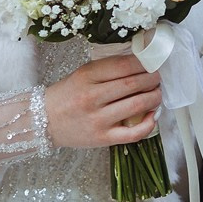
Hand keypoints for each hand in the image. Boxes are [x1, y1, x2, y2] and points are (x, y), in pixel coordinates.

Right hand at [45, 53, 165, 149]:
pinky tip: (153, 116)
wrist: (45, 121)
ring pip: (136, 105)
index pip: (123, 65)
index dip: (144, 63)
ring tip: (157, 93)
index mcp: (86, 76)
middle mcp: (92, 97)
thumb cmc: (67, 95)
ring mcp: (98, 119)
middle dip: (152, 79)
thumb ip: (107, 69)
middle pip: (132, 84)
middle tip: (158, 77)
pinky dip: (148, 124)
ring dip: (154, 97)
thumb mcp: (82, 74)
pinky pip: (133, 133)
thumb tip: (140, 65)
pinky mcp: (103, 138)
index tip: (152, 63)